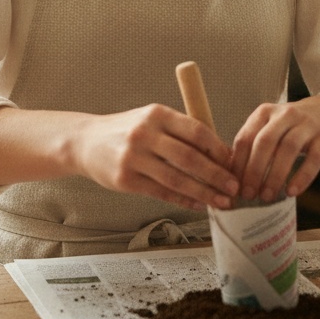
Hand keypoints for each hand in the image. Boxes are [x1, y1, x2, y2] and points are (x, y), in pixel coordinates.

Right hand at [70, 104, 239, 210]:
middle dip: (215, 175)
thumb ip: (180, 131)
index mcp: (157, 114)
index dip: (218, 148)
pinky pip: (161, 192)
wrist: (86, 141)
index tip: (233, 162)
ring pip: (176, 179)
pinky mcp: (125, 180)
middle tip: (233, 187)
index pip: (196, 131)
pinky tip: (197, 204)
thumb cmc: (127, 130)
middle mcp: (145, 134)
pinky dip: (183, 200)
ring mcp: (133, 158)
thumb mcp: (151, 118)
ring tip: (220, 201)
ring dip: (203, 192)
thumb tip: (218, 154)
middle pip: (189, 157)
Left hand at [230, 89, 319, 202]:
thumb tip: (232, 179)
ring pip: (288, 148)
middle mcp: (285, 114)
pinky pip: (314, 158)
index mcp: (264, 112)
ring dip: (275, 175)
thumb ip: (253, 146)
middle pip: (265, 142)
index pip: (245, 138)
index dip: (238, 164)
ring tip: (267, 196)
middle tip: (248, 195)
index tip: (234, 186)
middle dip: (254, 171)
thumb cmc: (290, 127)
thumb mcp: (269, 128)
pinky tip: (292, 192)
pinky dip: (302, 176)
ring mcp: (307, 124)